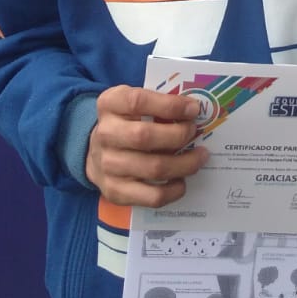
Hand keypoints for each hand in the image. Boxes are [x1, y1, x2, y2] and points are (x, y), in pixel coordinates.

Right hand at [85, 84, 208, 206]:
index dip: (169, 105)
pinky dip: (173, 190)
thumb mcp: (133, 103)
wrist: (97, 152)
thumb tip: (193, 111)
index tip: (193, 108)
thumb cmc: (126, 122)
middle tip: (194, 132)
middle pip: (145, 136)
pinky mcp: (115, 191)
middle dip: (178, 135)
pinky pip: (151, 196)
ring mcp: (108, 165)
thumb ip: (159, 102)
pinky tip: (182, 180)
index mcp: (110, 104)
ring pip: (153, 168)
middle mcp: (105, 134)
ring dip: (184, 163)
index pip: (138, 101)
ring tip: (199, 157)